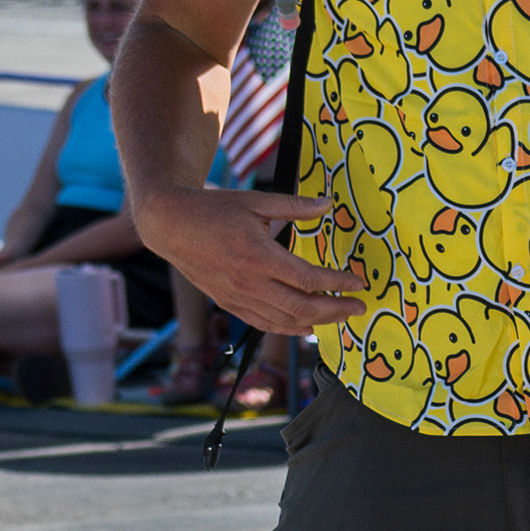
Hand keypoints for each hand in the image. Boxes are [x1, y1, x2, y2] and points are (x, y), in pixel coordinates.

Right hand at [130, 185, 364, 334]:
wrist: (170, 225)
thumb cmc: (213, 209)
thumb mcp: (255, 201)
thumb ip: (294, 206)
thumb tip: (328, 204)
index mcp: (258, 255)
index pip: (308, 279)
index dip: (337, 284)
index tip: (358, 283)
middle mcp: (249, 282)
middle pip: (302, 308)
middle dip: (336, 310)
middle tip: (359, 308)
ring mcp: (237, 297)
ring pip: (285, 322)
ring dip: (317, 322)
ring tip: (341, 317)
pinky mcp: (229, 303)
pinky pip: (264, 324)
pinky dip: (289, 329)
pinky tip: (307, 327)